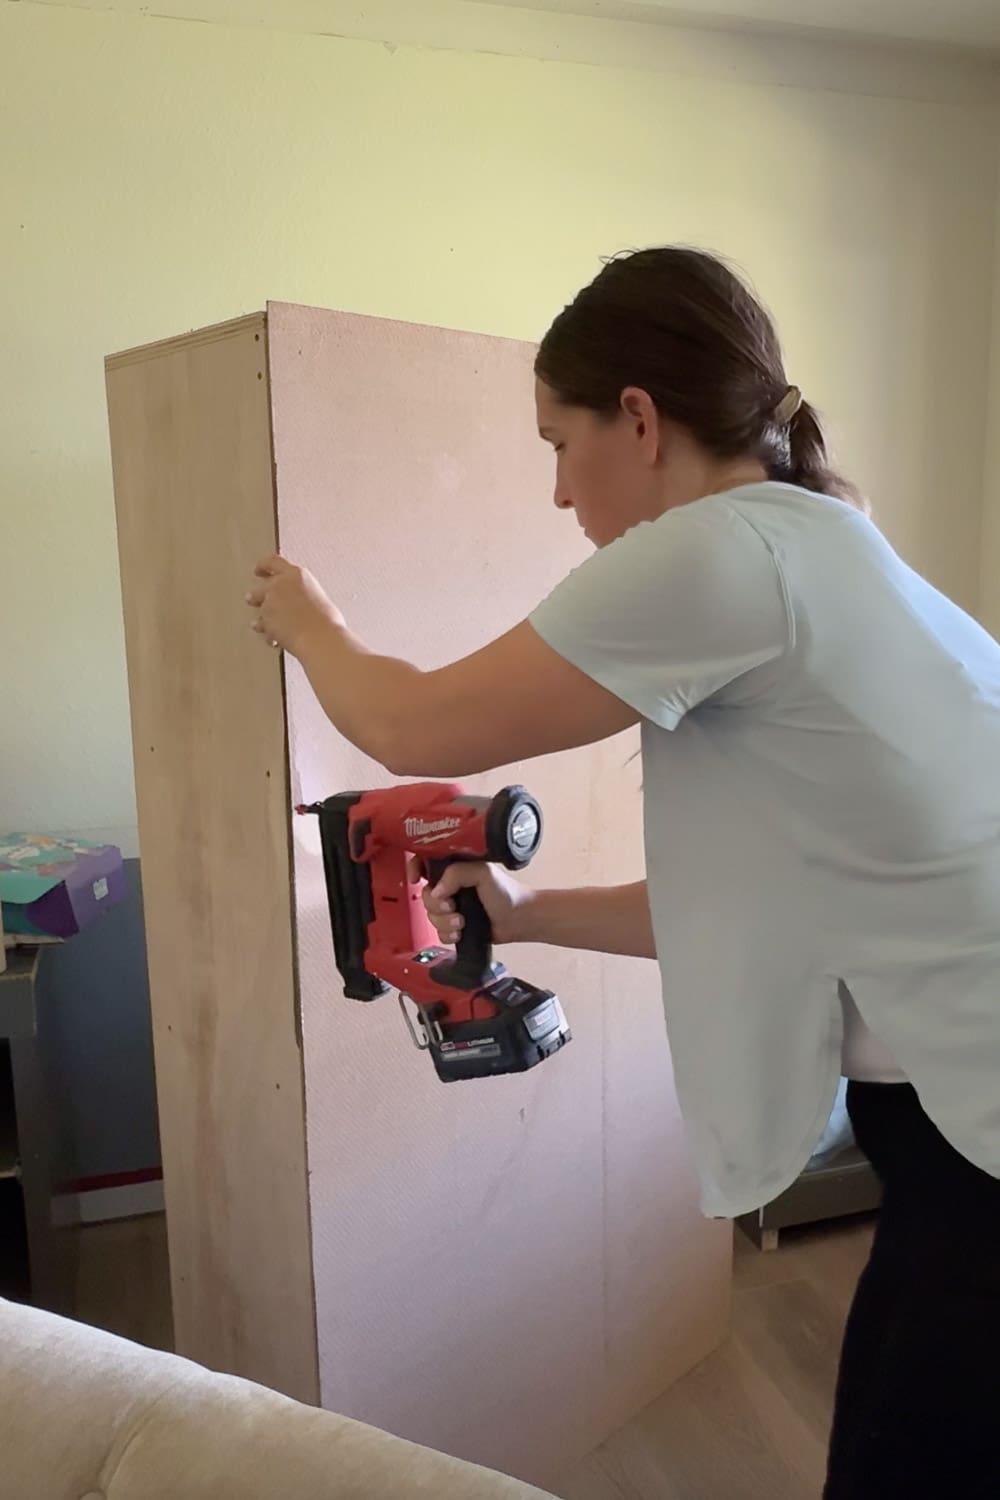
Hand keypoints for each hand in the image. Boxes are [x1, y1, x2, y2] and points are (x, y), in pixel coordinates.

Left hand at [246, 556, 343, 657]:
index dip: (263, 566)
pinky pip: (264, 628)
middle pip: (260, 586)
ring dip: (261, 616)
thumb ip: (304, 594)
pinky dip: (268, 633)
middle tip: (253, 599)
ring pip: (259, 608)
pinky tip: (275, 639)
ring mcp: (270, 604)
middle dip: (256, 595)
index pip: (272, 562)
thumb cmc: (327, 621)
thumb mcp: (319, 596)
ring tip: (261, 624)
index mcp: (295, 575)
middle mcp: (279, 586)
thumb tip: (301, 603)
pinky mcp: (265, 622)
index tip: (259, 570)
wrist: (320, 638)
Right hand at [415, 860, 534, 946]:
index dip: (416, 868)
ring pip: (431, 916)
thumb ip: (456, 874)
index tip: (416, 878)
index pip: (426, 863)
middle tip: (451, 906)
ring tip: (461, 922)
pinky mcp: (456, 926)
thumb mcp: (482, 873)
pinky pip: (439, 932)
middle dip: (436, 905)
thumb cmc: (507, 893)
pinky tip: (461, 932)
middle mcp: (451, 887)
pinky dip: (448, 934)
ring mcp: (453, 907)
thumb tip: (435, 890)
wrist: (520, 919)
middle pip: (425, 895)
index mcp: (455, 869)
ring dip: (444, 922)